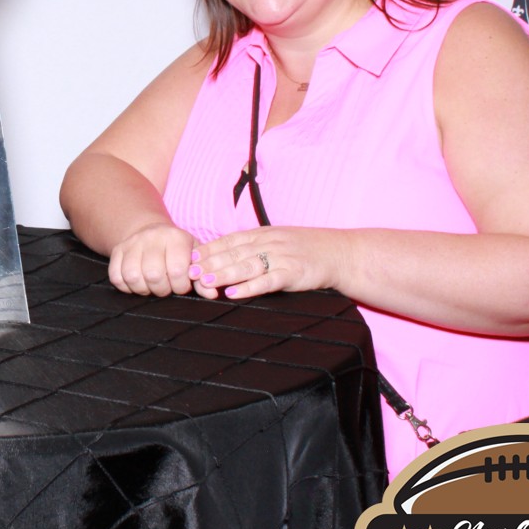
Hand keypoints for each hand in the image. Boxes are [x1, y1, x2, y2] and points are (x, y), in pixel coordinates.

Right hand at [106, 222, 199, 295]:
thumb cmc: (178, 250)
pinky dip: (126, 286)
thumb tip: (212, 294)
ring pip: (132, 276)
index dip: (180, 285)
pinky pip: (116, 276)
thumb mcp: (195, 258)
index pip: (177, 270)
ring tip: (152, 286)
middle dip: (162, 289)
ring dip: (143, 289)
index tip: (182, 285)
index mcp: (175, 237)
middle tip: (166, 287)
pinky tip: (138, 283)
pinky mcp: (117, 250)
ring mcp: (132, 243)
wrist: (150, 231)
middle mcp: (152, 237)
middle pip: (153, 275)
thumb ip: (204, 276)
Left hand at [190, 226, 342, 300]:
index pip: (229, 240)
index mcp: (262, 234)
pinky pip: (267, 281)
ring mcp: (280, 258)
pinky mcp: (293, 273)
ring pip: (246, 266)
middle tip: (190, 272)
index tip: (190, 258)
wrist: (338, 253)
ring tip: (206, 282)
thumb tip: (223, 254)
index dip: (209, 249)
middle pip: (233, 253)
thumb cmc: (304, 248)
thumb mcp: (276, 240)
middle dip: (210, 262)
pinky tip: (234, 293)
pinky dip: (249, 287)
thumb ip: (252, 246)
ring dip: (224, 274)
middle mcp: (268, 243)